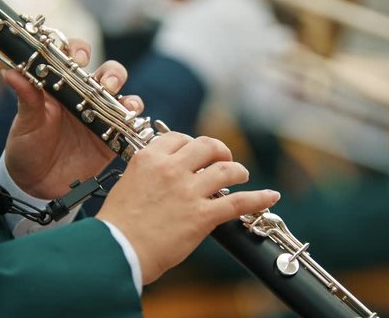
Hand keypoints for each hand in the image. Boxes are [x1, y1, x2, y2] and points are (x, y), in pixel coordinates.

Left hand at [2, 39, 143, 198]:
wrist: (36, 185)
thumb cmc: (27, 147)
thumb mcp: (25, 123)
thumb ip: (25, 97)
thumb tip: (10, 72)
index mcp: (61, 86)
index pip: (75, 57)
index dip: (81, 50)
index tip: (80, 57)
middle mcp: (84, 97)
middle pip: (107, 73)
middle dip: (112, 74)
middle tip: (106, 85)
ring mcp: (100, 116)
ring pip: (122, 96)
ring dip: (127, 95)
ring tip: (123, 105)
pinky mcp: (111, 138)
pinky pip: (129, 125)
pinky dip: (135, 121)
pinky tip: (130, 123)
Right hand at [96, 132, 279, 284]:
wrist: (117, 250)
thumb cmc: (118, 225)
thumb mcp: (127, 185)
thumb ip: (148, 174)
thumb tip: (162, 175)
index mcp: (149, 159)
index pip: (178, 138)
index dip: (191, 144)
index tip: (196, 154)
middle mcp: (171, 169)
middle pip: (207, 146)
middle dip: (219, 150)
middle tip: (223, 159)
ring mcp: (189, 191)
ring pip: (226, 169)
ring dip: (238, 170)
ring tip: (242, 175)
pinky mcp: (202, 215)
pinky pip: (238, 202)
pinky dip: (258, 198)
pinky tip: (271, 196)